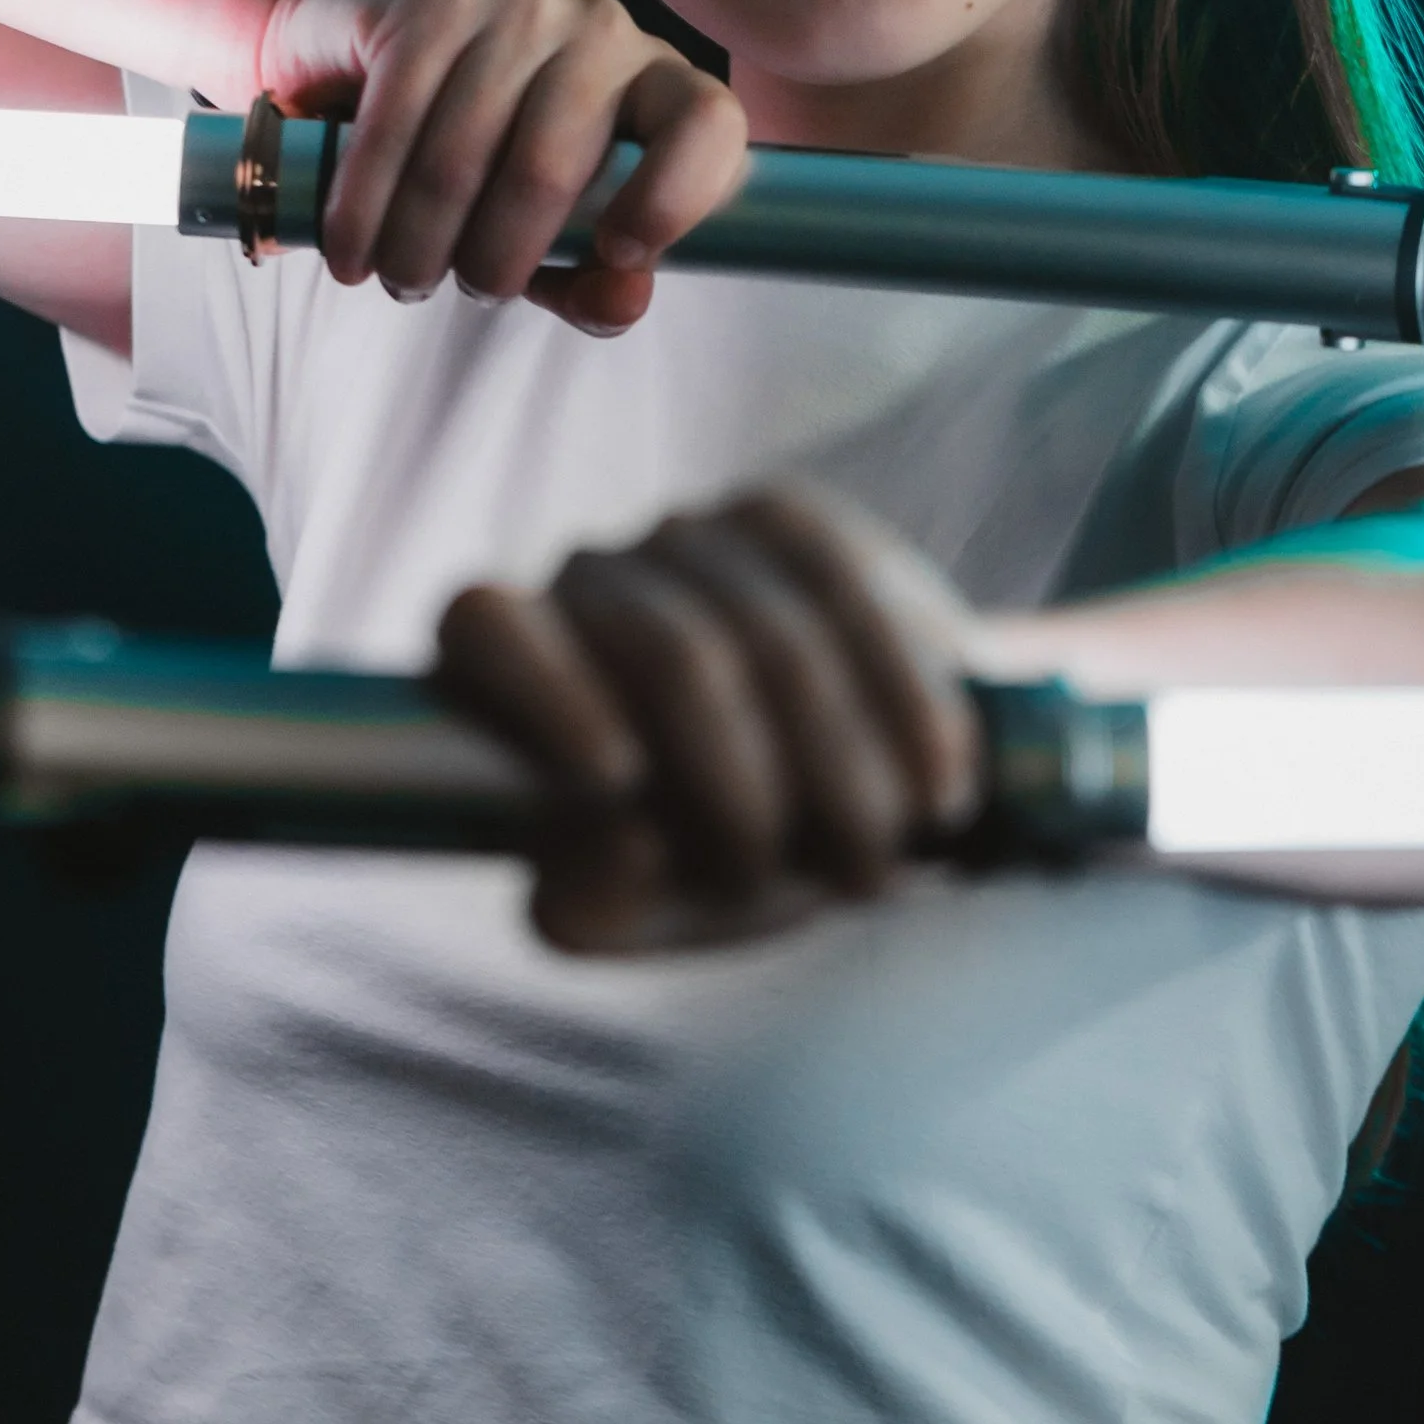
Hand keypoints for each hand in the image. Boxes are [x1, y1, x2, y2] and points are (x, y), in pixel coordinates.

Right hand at [255, 0, 745, 331]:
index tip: (618, 256)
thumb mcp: (556, 242)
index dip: (673, 197)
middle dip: (490, 261)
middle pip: (551, 168)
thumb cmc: (492, 172)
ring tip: (401, 277)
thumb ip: (598, 282)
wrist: (371, 75)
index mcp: (661, 87)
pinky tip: (351, 248)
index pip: (710, 124)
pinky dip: (364, 206)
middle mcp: (603, 31)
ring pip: (462, 156)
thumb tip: (621, 299)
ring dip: (417, 245)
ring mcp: (518, 6)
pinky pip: (396, 120)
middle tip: (461, 291)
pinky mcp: (435, 1)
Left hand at [434, 483, 983, 950]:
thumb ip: (598, 905)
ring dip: (843, 772)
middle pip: (674, 651)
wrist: (861, 789)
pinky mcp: (781, 515)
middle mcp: (582, 581)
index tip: (619, 777)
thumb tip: (606, 853)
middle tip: (807, 880)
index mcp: (505, 670)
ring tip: (873, 862)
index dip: (547, 688)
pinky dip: (903, 709)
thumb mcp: (651, 908)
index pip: (486, 623)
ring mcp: (679, 538)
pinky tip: (937, 792)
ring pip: (775, 637)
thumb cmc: (717, 855)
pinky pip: (853, 594)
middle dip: (749, 787)